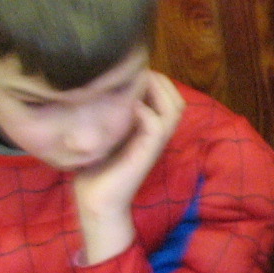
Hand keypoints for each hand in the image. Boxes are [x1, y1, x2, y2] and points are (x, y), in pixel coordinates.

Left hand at [72, 73, 185, 264]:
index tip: (134, 71)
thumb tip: (98, 91)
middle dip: (160, 81)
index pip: (171, 98)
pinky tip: (128, 105)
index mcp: (152, 130)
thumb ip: (110, 116)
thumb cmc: (96, 169)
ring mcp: (155, 144)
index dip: (158, 81)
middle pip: (178, 100)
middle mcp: (159, 135)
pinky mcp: (147, 153)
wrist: (97, 201)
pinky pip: (157, 125)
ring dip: (157, 91)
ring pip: (174, 108)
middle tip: (137, 73)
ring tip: (136, 84)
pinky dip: (146, 110)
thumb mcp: (104, 135)